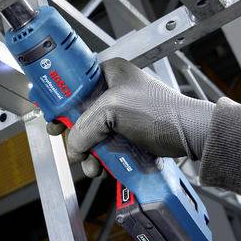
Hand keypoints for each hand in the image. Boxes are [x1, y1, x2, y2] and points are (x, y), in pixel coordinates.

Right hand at [51, 58, 214, 176]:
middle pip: (80, 113)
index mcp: (110, 72)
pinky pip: (106, 146)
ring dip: (87, 152)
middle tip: (68, 144)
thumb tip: (72, 146)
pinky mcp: (130, 134)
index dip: (59, 100)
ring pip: (92, 134)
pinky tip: (101, 167)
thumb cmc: (160, 112)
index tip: (49, 115)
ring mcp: (123, 114)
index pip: (74, 82)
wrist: (191, 136)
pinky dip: (100, 159)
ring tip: (91, 164)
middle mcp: (115, 90)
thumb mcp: (112, 111)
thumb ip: (84, 127)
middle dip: (73, 134)